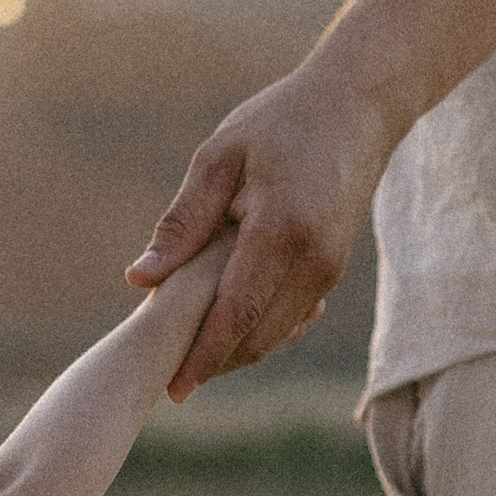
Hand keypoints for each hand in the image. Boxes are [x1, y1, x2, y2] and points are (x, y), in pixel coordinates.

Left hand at [127, 57, 393, 397]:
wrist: (356, 107)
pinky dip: (258, 331)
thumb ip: (181, 224)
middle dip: (214, 364)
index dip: (201, 357)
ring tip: (189, 360)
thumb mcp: (217, 160)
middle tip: (169, 380)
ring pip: (277, 333)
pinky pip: (292, 316)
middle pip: (258, 336)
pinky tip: (223, 331)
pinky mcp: (335, 268)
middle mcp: (313, 260)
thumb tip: (139, 280)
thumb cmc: (277, 123)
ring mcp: (330, 268)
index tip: (170, 389)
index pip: (234, 314)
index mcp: (281, 230)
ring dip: (235, 352)